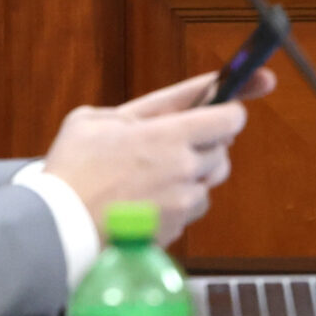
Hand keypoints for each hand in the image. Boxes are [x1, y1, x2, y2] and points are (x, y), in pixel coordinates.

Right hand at [39, 69, 272, 243]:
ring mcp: (183, 200)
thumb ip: (142, 111)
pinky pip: (194, 206)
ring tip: (155, 174)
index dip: (239, 102)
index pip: (228, 116)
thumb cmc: (71, 170)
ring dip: (193, 172)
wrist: (58, 229)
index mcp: (168, 134)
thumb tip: (173, 109)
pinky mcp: (178, 226)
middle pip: (222, 147)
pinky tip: (149, 199)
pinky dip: (181, 200)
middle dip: (204, 142)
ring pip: (210, 178)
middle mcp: (184, 167)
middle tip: (171, 143)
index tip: (258, 86)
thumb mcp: (95, 121)